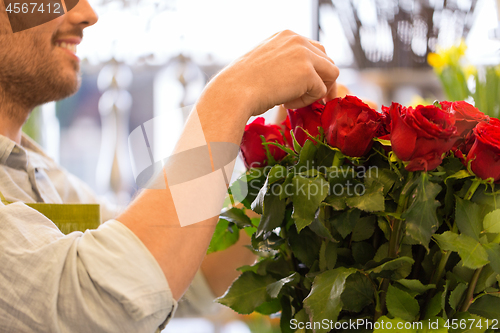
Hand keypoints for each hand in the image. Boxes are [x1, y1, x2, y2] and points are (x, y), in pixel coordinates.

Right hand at [206, 30, 338, 116]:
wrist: (234, 92)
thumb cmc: (242, 83)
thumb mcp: (265, 62)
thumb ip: (286, 62)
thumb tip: (302, 77)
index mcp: (287, 35)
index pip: (315, 50)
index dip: (313, 71)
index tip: (303, 87)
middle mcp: (298, 40)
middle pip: (327, 61)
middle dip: (321, 82)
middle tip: (307, 98)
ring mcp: (304, 54)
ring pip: (331, 74)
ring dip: (316, 91)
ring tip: (293, 100)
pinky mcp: (308, 73)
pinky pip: (320, 92)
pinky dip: (306, 102)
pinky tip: (286, 103)